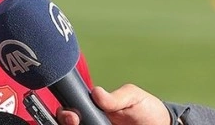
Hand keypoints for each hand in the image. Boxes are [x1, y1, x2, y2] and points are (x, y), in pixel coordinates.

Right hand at [55, 84, 169, 124]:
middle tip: (74, 121)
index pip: (72, 109)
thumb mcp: (132, 97)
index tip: (72, 114)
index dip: (67, 112)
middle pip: (70, 123)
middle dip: (67, 121)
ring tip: (80, 124)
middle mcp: (93, 122)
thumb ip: (115, 97)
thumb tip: (96, 92)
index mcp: (94, 109)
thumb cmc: (147, 110)